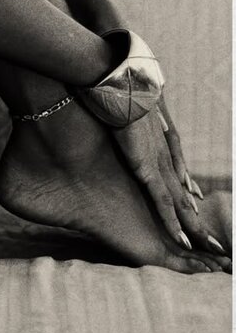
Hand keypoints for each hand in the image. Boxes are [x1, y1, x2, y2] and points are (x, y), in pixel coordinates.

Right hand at [113, 96, 230, 269]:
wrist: (121, 86)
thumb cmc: (122, 92)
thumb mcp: (130, 108)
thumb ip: (136, 120)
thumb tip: (129, 119)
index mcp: (159, 141)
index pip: (177, 170)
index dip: (186, 187)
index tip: (194, 200)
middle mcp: (164, 156)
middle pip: (184, 193)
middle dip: (196, 216)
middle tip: (211, 237)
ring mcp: (159, 164)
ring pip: (180, 203)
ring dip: (193, 227)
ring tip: (207, 247)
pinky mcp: (148, 170)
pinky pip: (164, 202)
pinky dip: (173, 222)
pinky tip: (182, 238)